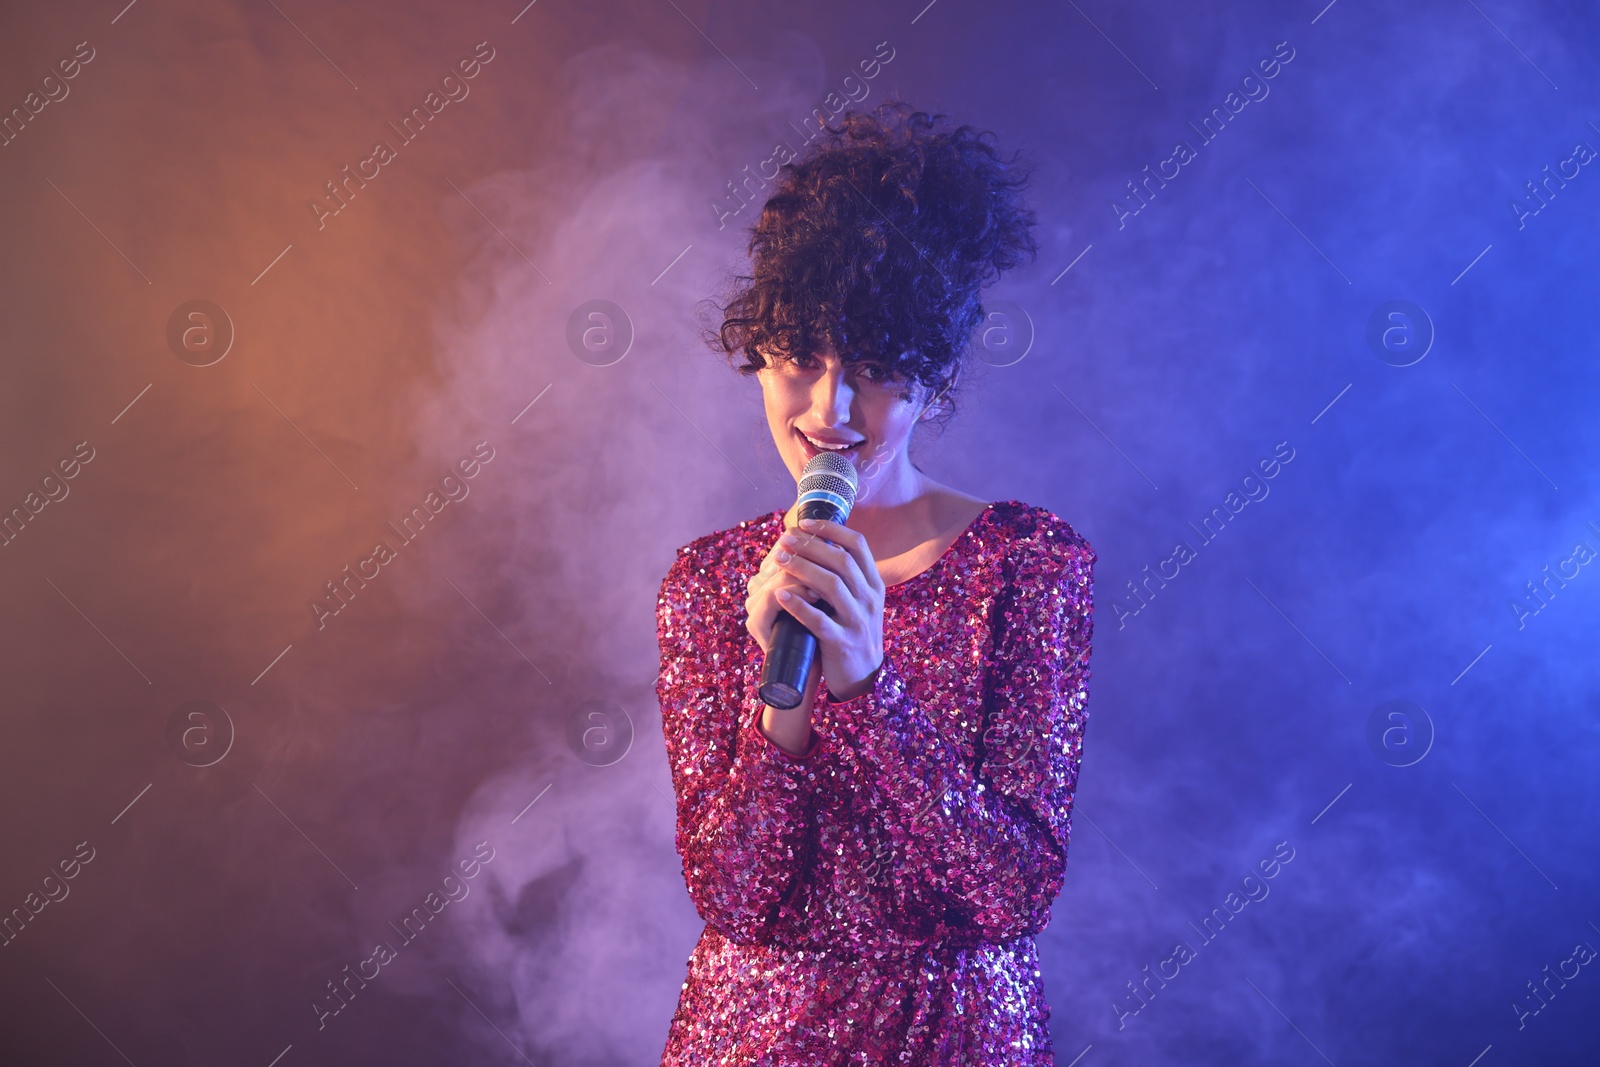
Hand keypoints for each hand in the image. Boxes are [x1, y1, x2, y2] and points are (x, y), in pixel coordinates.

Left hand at [746, 517, 884, 700]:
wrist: (863, 676)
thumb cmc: (853, 631)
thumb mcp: (859, 600)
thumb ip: (845, 576)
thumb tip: (814, 543)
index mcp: (874, 584)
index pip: (857, 545)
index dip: (831, 529)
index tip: (804, 523)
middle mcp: (869, 599)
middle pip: (841, 561)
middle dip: (810, 545)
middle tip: (784, 539)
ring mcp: (857, 621)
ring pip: (831, 585)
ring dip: (802, 568)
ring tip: (778, 559)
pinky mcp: (842, 643)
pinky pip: (818, 620)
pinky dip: (797, 605)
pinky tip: (779, 594)